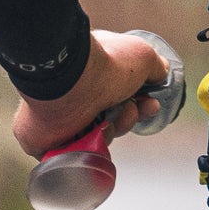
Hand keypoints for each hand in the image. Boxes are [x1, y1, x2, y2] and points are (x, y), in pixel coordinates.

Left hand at [11, 29, 168, 159]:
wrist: (70, 81)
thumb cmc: (103, 65)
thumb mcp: (141, 56)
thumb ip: (154, 65)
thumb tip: (161, 71)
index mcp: (90, 71)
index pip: (117, 93)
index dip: (139, 100)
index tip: (151, 102)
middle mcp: (75, 92)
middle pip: (112, 116)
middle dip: (131, 116)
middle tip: (140, 109)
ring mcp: (61, 116)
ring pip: (99, 134)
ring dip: (116, 127)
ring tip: (112, 116)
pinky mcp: (47, 140)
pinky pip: (79, 153)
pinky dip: (95, 144)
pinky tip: (97, 130)